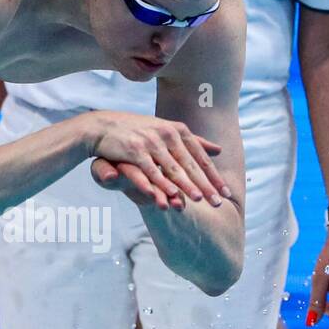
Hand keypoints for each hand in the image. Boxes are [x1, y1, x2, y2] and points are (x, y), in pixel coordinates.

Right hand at [81, 110, 228, 210]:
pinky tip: (170, 195)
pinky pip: (151, 171)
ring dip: (186, 186)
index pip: (200, 157)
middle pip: (190, 164)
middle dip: (205, 184)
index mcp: (177, 130)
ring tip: (199, 201)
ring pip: (173, 168)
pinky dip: (161, 184)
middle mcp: (167, 134)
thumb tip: (219, 150)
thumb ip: (193, 141)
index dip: (214, 176)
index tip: (226, 193)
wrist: (102, 126)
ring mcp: (151, 142)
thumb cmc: (137, 131)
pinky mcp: (134, 150)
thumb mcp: (167, 131)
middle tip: (218, 201)